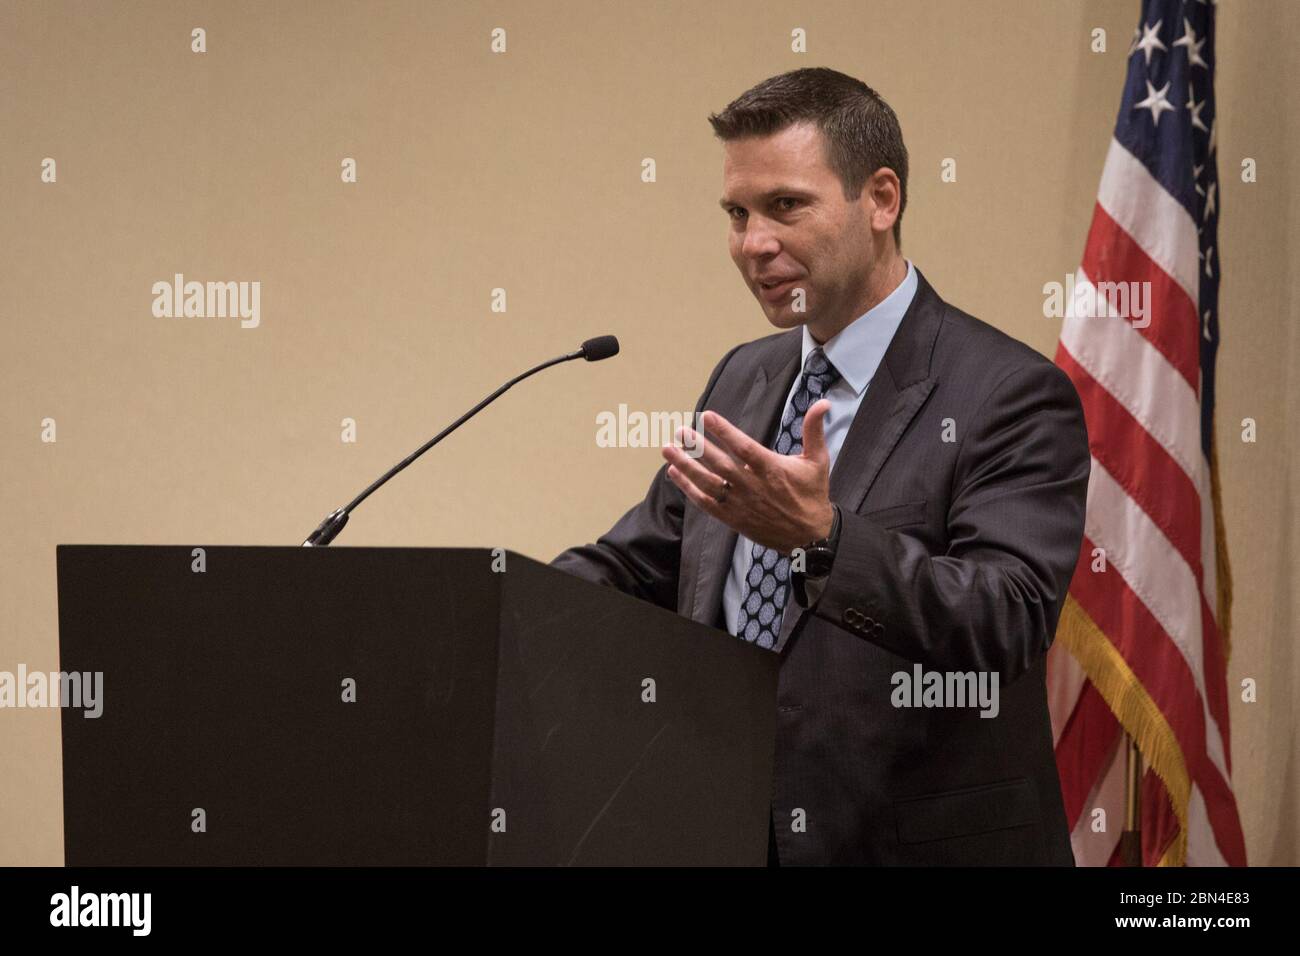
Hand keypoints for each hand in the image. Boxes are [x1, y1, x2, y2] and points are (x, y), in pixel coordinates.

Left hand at [661, 400, 834, 553]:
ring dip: (685, 466)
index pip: (743, 447)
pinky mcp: (732, 518)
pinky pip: (706, 503)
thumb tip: (824, 402)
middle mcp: (753, 486)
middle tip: (680, 431)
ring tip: (668, 449)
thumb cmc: (812, 494)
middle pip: (720, 464)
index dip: (724, 431)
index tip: (706, 416)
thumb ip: (814, 430)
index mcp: (772, 469)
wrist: (809, 536)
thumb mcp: (818, 460)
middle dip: (697, 446)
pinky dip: (688, 489)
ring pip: (708, 483)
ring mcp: (740, 504)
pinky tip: (674, 473)